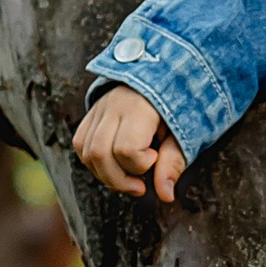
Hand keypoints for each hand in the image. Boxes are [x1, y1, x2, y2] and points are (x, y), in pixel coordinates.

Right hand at [72, 83, 182, 203]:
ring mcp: (99, 108)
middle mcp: (113, 106)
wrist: (165, 70)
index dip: (140, 164)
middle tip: (140, 186)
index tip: (155, 157)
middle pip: (99, 154)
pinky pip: (81, 143)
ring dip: (105, 174)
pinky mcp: (91, 113)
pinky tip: (114, 164)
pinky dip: (93, 161)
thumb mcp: (185, 131)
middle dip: (118, 180)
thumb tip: (166, 196)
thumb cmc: (180, 104)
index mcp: (140, 108)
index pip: (125, 149)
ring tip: (128, 176)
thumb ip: (173, 162)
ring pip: (86, 152)